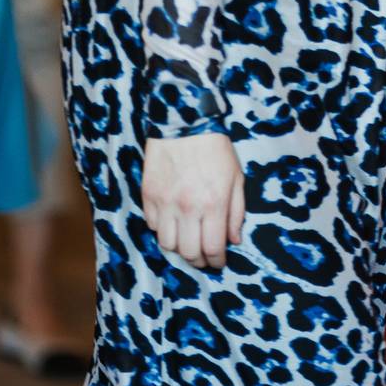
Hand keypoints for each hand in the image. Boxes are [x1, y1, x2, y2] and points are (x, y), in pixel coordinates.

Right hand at [141, 130, 245, 268]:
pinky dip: (162, 229)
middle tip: (203, 257)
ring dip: (178, 247)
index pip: (213, 248)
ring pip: (167, 244)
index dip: (217, 261)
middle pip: (188, 252)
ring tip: (187, 241)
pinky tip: (172, 221)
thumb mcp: (236, 178)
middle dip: (198, 260)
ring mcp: (165, 202)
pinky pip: (152, 225)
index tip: (218, 262)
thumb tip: (234, 240)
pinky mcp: (148, 195)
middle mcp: (187, 207)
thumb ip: (236, 212)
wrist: (184, 122)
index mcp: (213, 204)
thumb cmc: (215, 149)